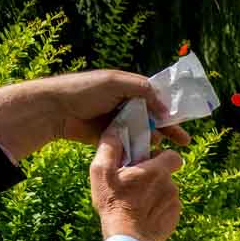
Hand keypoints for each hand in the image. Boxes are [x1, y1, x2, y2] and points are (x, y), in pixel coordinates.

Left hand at [0, 70, 192, 162]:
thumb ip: (142, 89)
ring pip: (143, 133)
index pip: (155, 98)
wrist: (55, 110)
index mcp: (127, 89)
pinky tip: (148, 158)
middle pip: (153, 118)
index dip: (169, 109)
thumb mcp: (114, 82)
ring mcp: (117, 123)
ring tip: (162, 150)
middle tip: (184, 142)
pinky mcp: (110, 138)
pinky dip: (140, 150)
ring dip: (155, 141)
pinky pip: (130, 145)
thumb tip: (165, 108)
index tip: (180, 121)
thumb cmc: (82, 90)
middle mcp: (124, 105)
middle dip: (169, 129)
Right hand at [89, 126, 182, 240]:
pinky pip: (167, 207)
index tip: (146, 163)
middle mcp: (171, 185)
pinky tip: (142, 214)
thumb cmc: (113, 203)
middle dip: (153, 176)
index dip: (161, 157)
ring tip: (136, 201)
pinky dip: (157, 208)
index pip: (173, 155)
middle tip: (134, 183)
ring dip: (154, 193)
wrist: (128, 237)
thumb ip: (109, 148)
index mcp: (157, 171)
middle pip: (166, 174)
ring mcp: (175, 203)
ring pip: (166, 191)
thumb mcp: (102, 172)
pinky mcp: (175, 218)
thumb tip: (114, 130)